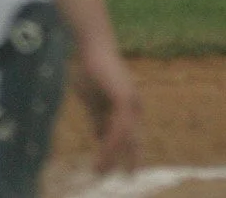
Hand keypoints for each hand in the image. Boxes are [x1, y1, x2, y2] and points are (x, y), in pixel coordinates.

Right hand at [72, 37, 140, 173]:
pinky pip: (118, 128)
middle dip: (129, 159)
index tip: (118, 169)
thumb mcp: (94, 101)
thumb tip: (100, 137)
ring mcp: (131, 102)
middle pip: (132, 139)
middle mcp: (133, 106)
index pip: (129, 135)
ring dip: (111, 156)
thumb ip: (99, 118)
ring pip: (124, 137)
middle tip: (127, 177)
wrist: (92, 48)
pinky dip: (110, 143)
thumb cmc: (92, 70)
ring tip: (101, 170)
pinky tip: (103, 154)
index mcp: (128, 106)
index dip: (125, 152)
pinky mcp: (124, 99)